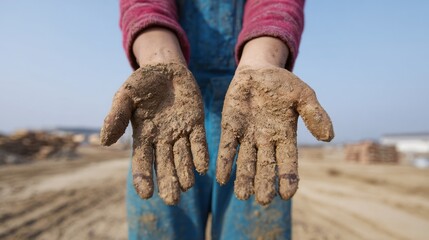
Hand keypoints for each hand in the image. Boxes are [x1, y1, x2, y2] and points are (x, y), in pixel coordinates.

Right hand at [100, 62, 208, 204]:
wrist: (165, 68)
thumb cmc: (141, 83)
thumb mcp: (125, 96)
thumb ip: (116, 116)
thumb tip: (104, 141)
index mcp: (143, 135)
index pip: (142, 161)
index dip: (143, 178)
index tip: (147, 194)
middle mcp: (162, 139)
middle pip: (164, 165)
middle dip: (168, 182)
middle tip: (172, 201)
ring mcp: (180, 132)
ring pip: (183, 157)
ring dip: (185, 172)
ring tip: (187, 187)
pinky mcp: (195, 123)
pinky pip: (198, 141)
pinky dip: (200, 154)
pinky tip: (203, 168)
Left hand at [216, 65, 333, 204]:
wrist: (258, 70)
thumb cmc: (283, 84)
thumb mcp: (303, 95)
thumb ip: (314, 114)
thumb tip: (328, 137)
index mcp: (285, 136)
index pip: (288, 162)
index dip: (288, 178)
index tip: (287, 195)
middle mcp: (266, 141)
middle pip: (265, 167)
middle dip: (264, 183)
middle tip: (262, 201)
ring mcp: (247, 136)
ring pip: (245, 162)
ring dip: (244, 178)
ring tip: (242, 195)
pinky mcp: (230, 128)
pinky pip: (227, 148)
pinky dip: (225, 162)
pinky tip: (221, 178)